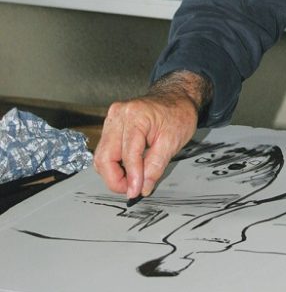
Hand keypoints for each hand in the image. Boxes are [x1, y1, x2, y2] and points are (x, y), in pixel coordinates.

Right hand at [93, 71, 210, 199]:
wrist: (175, 97)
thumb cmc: (178, 114)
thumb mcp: (173, 141)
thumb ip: (156, 166)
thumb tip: (143, 187)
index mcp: (135, 116)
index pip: (128, 154)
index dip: (131, 178)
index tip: (135, 193)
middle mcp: (118, 115)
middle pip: (105, 157)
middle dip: (115, 179)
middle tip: (132, 190)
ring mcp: (111, 119)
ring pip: (101, 156)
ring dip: (113, 173)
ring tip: (132, 181)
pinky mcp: (110, 125)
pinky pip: (105, 150)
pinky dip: (114, 164)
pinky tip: (128, 170)